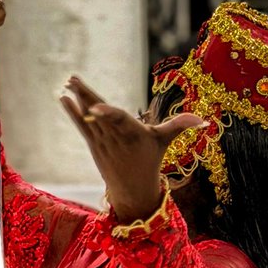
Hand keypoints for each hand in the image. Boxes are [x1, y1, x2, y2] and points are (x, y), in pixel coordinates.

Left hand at [61, 76, 205, 222]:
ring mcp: (103, 142)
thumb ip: (180, 126)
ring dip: (77, 100)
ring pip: (88, 118)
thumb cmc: (151, 160)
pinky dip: (72, 113)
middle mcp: (116, 139)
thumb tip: (205, 120)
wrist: (133, 190)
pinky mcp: (94, 145)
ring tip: (68, 82)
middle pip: (100, 115)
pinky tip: (63, 98)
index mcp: (134, 135)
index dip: (107, 114)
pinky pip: (82, 127)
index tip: (93, 106)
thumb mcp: (165, 141)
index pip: (119, 121)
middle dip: (86, 96)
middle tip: (72, 78)